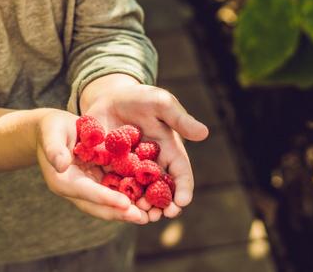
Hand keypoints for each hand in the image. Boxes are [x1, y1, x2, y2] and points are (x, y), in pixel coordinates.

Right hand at [36, 110, 152, 223]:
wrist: (56, 128)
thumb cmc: (52, 128)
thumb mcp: (52, 133)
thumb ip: (54, 148)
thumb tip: (60, 165)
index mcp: (65, 182)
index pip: (87, 192)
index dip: (106, 198)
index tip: (125, 203)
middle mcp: (78, 189)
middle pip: (99, 206)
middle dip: (120, 212)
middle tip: (142, 217)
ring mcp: (90, 187)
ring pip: (110, 203)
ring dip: (128, 210)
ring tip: (150, 215)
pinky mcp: (100, 180)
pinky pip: (116, 190)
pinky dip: (131, 196)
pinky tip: (149, 198)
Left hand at [79, 74, 208, 218]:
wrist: (109, 96)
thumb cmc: (140, 97)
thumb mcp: (161, 103)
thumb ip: (179, 118)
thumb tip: (204, 133)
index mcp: (169, 151)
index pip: (181, 174)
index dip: (183, 189)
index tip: (183, 202)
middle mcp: (152, 164)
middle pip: (161, 190)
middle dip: (162, 205)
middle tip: (160, 215)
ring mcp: (131, 168)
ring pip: (139, 193)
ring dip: (140, 206)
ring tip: (140, 215)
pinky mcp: (110, 167)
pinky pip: (114, 186)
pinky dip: (117, 197)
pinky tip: (115, 205)